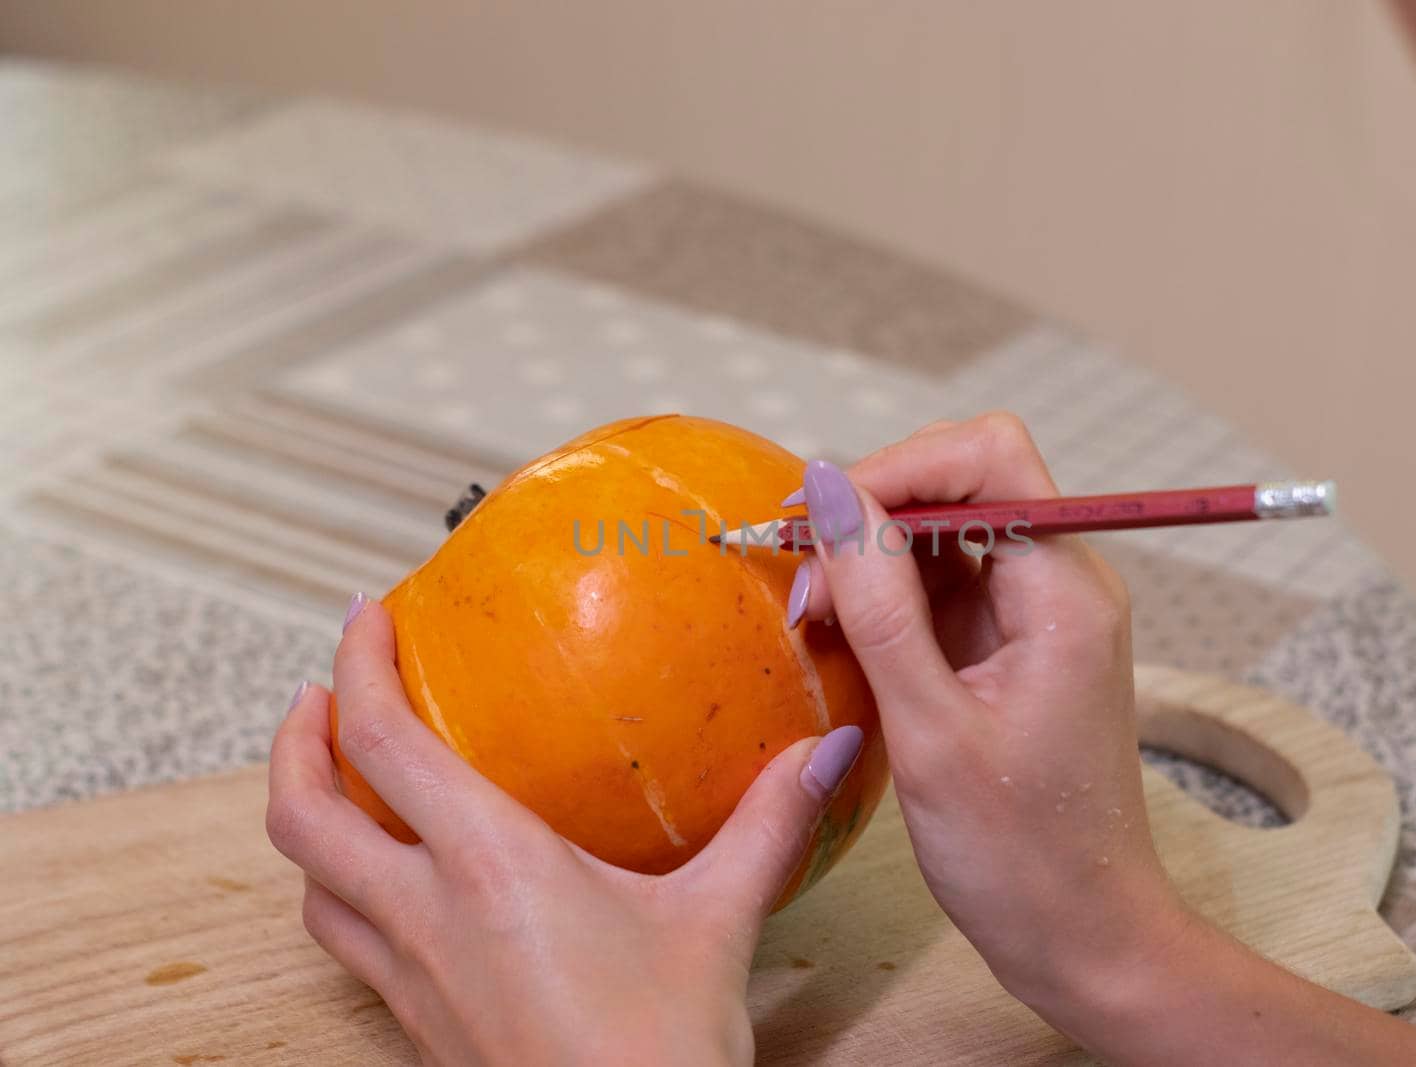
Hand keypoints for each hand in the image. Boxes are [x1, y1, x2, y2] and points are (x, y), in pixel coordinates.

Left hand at [267, 598, 863, 1066]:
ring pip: (311, 888)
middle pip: (300, 815)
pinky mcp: (417, 1028)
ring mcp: (411, 979)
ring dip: (309, 824)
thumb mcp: (720, 920)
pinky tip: (401, 891)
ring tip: (345, 787)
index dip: (357, 668)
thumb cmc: (659, 1054)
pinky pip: (349, 945)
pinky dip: (346, 893)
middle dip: (291, 742)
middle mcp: (427, 916)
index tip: (365, 618)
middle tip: (319, 697)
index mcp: (489, 866)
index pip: (383, 744)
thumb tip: (822, 749)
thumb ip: (767, 823)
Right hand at [791, 413, 1415, 1065]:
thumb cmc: (1022, 856)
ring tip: (812, 624)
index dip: (896, 469)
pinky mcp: (1009, 648)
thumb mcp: (931, 730)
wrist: (1085, 938)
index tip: (819, 523)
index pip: (986, 460)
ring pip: (939, 536)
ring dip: (868, 564)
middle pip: (959, 486)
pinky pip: (938, 590)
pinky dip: (883, 604)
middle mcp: (1060, 585)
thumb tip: (831, 492)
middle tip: (802, 586)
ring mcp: (1034, 615)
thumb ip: (879, 604)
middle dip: (872, 516)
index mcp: (1065, 592)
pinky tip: (842, 644)